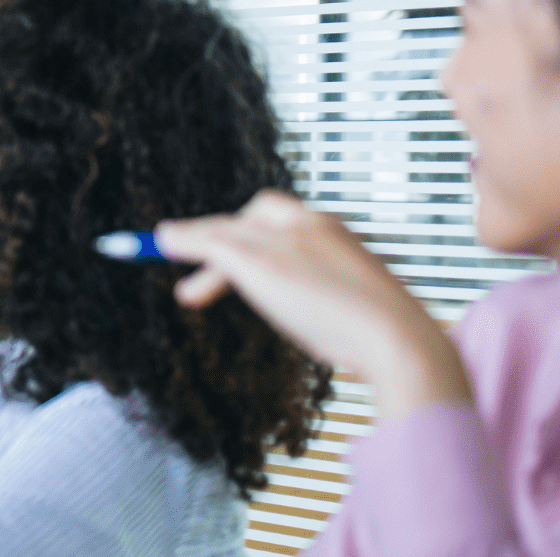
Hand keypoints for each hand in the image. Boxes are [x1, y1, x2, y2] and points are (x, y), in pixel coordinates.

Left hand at [155, 191, 470, 419]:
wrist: (397, 339)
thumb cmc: (385, 341)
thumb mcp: (356, 317)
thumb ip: (335, 308)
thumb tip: (345, 340)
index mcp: (337, 234)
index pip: (285, 218)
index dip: (254, 229)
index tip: (236, 253)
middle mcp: (311, 224)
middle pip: (252, 217)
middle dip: (222, 235)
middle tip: (200, 268)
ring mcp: (284, 238)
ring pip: (229, 229)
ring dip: (195, 239)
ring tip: (163, 246)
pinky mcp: (260, 258)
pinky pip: (211, 240)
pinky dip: (184, 239)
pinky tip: (162, 242)